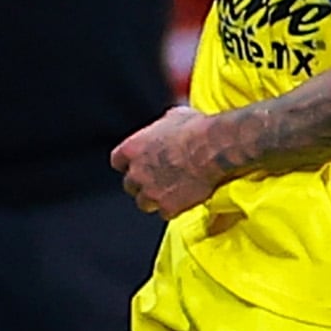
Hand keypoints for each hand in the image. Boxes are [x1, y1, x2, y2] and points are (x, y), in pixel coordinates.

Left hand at [112, 108, 235, 219]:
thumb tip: (169, 120)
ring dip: (154, 199)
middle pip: (129, 185)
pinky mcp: (168, 207)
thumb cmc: (195, 128)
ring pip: (144, 203)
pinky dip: (173, 208)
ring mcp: (151, 192)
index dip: (129, 164)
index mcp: (132, 148)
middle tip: (158, 179)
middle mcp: (137, 172)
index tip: (138, 164)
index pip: (117, 161)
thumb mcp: (173, 117)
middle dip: (141, 183)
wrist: (212, 148)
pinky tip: (184, 200)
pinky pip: (165, 213)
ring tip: (170, 192)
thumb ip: (162, 125)